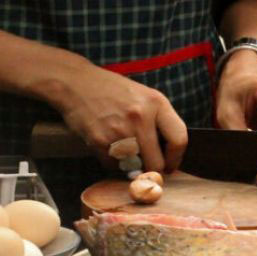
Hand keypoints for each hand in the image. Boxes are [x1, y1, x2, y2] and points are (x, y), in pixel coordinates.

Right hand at [38, 64, 187, 172]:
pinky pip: (114, 166)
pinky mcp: (100, 141)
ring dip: (132, 167)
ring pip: (135, 168)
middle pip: (156, 163)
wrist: (77, 83)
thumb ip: (160, 121)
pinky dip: (114, 163)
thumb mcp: (144, 96)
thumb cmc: (113, 91)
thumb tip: (171, 153)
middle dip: (153, 170)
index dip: (176, 158)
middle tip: (148, 167)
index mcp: (156, 103)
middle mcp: (140, 117)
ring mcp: (120, 130)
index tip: (171, 165)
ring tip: (125, 150)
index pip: (179, 139)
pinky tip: (110, 146)